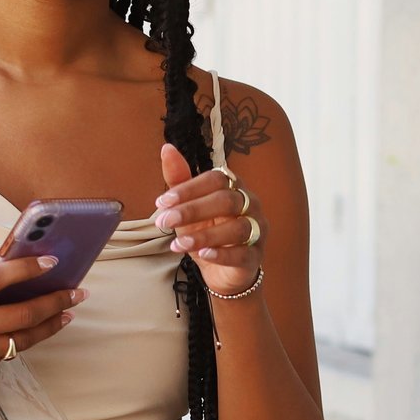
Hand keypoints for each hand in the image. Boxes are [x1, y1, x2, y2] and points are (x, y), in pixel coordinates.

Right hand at [0, 239, 82, 401]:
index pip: (1, 278)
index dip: (30, 268)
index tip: (52, 262)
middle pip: (24, 313)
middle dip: (56, 301)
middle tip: (78, 292)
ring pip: (23, 339)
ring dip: (50, 325)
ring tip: (67, 313)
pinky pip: (4, 355)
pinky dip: (19, 341)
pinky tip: (31, 330)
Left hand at [154, 142, 262, 297]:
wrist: (221, 270)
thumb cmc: (206, 230)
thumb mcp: (187, 206)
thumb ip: (179, 179)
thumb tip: (166, 148)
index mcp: (234, 187)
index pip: (215, 179)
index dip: (189, 188)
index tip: (162, 201)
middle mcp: (251, 204)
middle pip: (226, 200)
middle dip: (192, 210)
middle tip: (164, 221)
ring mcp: (257, 230)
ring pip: (236, 228)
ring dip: (204, 236)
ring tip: (178, 244)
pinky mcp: (256, 256)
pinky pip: (242, 253)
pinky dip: (222, 254)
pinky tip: (203, 256)